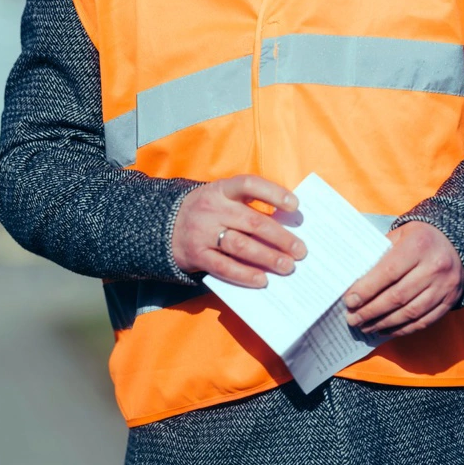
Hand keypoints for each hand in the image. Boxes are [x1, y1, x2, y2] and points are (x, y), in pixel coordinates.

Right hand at [172, 175, 305, 286]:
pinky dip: (245, 275)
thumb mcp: (222, 199)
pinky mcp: (197, 255)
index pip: (249, 184)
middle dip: (281, 237)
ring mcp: (203, 232)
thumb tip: (287, 224)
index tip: (295, 206)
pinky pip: (224, 267)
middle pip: (253, 222)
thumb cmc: (208, 212)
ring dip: (268, 257)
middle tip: (301, 250)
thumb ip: (248, 206)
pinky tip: (263, 280)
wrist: (163, 226)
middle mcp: (212, 209)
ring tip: (287, 266)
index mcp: (222, 190)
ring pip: (241, 246)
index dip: (274, 193)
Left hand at [342, 221, 463, 336]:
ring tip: (366, 326)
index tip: (350, 301)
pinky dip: (402, 329)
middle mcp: (434, 267)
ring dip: (384, 323)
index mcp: (419, 245)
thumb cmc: (419, 239)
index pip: (388, 272)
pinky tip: (386, 330)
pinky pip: (423, 321)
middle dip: (371, 311)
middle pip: (398, 296)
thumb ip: (379, 253)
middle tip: (353, 318)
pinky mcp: (449, 301)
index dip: (367, 289)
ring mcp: (444, 286)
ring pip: (410, 312)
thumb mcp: (400, 235)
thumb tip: (353, 280)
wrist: (456, 244)